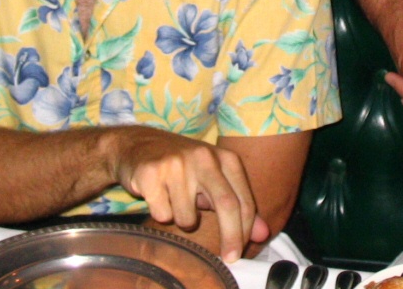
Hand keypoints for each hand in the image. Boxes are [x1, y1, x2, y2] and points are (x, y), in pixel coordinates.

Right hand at [108, 127, 263, 261]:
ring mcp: (177, 164)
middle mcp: (204, 157)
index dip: (245, 229)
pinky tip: (157, 195)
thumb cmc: (183, 166)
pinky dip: (161, 214)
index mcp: (224, 158)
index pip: (242, 199)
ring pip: (188, 218)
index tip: (240, 252)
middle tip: (229, 257)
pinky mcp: (152, 173)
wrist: (138, 144)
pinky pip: (162, 214)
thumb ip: (238, 204)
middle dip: (231, 236)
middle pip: (226, 205)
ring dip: (182, 220)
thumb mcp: (214, 178)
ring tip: (174, 200)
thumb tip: (263, 233)